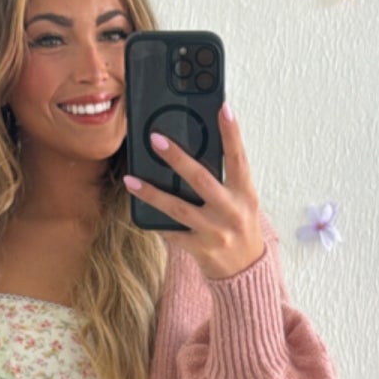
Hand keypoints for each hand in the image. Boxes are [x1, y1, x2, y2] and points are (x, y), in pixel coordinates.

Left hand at [123, 104, 265, 281]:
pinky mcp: (199, 248)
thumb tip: (196, 149)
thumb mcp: (242, 200)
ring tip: (131, 179)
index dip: (232, 133)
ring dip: (151, 192)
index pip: (239, 158)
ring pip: (177, 208)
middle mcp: (231, 211)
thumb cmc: (241, 226)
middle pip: (201, 179)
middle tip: (156, 139)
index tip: (223, 108)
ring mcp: (214, 231)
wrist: (247, 270)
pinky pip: (171, 231)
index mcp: (245, 194)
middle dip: (177, 158)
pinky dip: (155, 220)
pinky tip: (137, 209)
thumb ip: (225, 178)